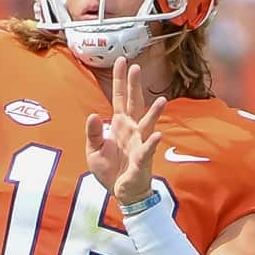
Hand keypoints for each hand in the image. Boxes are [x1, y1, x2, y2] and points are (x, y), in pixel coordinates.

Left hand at [85, 56, 166, 205]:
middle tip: (137, 66)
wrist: (121, 193)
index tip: (121, 61)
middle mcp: (132, 130)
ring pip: (147, 124)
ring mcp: (139, 143)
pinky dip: (152, 143)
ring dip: (154, 113)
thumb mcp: (94, 150)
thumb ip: (94, 132)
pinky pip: (147, 150)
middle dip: (135, 86)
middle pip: (134, 104)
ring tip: (162, 100)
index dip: (120, 80)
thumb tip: (93, 114)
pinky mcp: (142, 160)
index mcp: (119, 125)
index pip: (119, 98)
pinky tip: (157, 135)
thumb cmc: (110, 170)